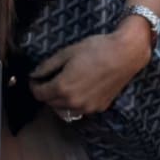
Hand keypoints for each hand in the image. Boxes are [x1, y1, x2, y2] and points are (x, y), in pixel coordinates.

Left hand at [29, 15, 152, 116]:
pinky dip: (74, 102)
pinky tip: (79, 88)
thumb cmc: (95, 49)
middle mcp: (74, 102)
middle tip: (47, 79)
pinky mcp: (100, 107)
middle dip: (45, 92)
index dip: (33, 85)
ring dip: (59, 99)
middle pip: (50, 103)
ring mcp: (88, 108)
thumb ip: (47, 66)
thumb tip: (34, 74)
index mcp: (63, 88)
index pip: (39, 94)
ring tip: (62, 83)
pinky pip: (80, 109)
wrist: (125, 55)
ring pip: (65, 109)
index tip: (34, 78)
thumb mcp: (66, 53)